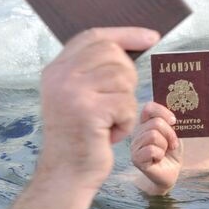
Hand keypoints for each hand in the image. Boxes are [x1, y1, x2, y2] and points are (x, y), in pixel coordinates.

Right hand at [37, 27, 159, 188]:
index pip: (94, 36)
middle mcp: (60, 76)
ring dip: (126, 103)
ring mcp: (71, 92)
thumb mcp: (81, 96)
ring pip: (123, 79)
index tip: (152, 37)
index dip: (125, 34)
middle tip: (117, 103)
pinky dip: (126, 122)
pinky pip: (126, 104)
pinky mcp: (87, 111)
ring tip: (111, 121)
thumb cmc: (83, 135)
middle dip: (128, 77)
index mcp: (57, 70)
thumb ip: (95, 70)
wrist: (67, 173)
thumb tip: (136, 43)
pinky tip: (111, 133)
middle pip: (113, 54)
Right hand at [130, 102, 181, 193]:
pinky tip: (158, 159)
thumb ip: (170, 123)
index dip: (162, 111)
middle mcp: (137, 132)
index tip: (174, 121)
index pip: (149, 108)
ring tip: (164, 152)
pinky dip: (160, 154)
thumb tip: (172, 115)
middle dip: (170, 134)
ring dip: (165, 145)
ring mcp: (135, 145)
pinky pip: (151, 149)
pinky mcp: (136, 158)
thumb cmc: (172, 151)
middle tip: (173, 144)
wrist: (171, 171)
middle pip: (156, 123)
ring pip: (153, 135)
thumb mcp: (174, 133)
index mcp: (146, 123)